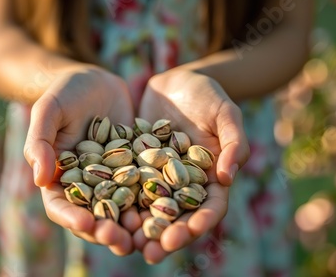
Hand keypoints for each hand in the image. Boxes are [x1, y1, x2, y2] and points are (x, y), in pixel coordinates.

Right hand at [23, 66, 140, 255]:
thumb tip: (39, 180)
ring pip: (121, 209)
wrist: (96, 80)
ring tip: (146, 236)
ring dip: (133, 226)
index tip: (87, 225)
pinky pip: (145, 188)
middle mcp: (86, 185)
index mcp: (59, 177)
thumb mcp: (48, 110)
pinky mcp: (136, 169)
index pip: (60, 206)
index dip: (72, 218)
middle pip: (93, 216)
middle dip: (106, 232)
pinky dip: (155, 201)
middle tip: (122, 243)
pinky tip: (169, 208)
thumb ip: (40, 142)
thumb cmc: (65, 93)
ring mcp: (113, 179)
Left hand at [135, 69, 249, 262]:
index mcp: (211, 179)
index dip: (199, 223)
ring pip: (149, 210)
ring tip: (125, 242)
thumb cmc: (208, 95)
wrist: (176, 82)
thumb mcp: (225, 113)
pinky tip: (102, 213)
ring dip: (139, 229)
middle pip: (178, 218)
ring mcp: (159, 179)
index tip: (185, 233)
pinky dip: (117, 202)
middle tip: (150, 253)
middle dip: (165, 237)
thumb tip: (228, 176)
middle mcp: (184, 185)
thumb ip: (233, 142)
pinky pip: (126, 188)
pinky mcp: (136, 169)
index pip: (210, 208)